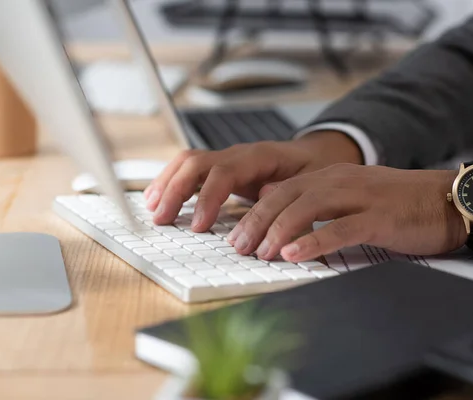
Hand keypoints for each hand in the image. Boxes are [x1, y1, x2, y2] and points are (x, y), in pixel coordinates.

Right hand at [144, 131, 362, 227]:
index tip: (198, 226)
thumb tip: (266, 207)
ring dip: (167, 185)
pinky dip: (172, 183)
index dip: (208, 198)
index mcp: (261, 156)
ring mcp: (229, 159)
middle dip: (175, 190)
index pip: (224, 171)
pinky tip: (159, 199)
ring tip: (152, 210)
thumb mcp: (315, 182)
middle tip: (163, 219)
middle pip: (197, 162)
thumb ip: (292, 194)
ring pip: (188, 163)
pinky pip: (191, 171)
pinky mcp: (223, 170)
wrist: (319, 155)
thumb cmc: (316, 169)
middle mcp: (239, 154)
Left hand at [227, 164, 467, 262]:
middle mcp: (340, 181)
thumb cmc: (400, 203)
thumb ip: (315, 198)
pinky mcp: (379, 217)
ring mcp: (359, 197)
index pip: (281, 190)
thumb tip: (275, 202)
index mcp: (331, 176)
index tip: (235, 235)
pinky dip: (313, 241)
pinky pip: (339, 228)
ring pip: (307, 208)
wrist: (449, 198)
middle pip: (286, 197)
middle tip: (237, 247)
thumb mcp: (351, 194)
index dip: (254, 212)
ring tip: (259, 252)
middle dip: (256, 222)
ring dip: (277, 231)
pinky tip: (293, 254)